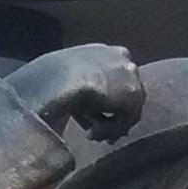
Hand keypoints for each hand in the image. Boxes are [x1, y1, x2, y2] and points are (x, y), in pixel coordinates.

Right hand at [6, 42, 145, 142]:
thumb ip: (84, 93)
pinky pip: (124, 121)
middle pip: (125, 94)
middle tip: (99, 134)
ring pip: (127, 109)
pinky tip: (90, 134)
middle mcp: (123, 59)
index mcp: (106, 51)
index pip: (115, 78)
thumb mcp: (68, 81)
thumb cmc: (53, 78)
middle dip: (113, 116)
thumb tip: (89, 116)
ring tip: (91, 136)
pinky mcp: (134, 94)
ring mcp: (131, 76)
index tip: (95, 116)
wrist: (60, 79)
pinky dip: (108, 131)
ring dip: (109, 127)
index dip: (106, 100)